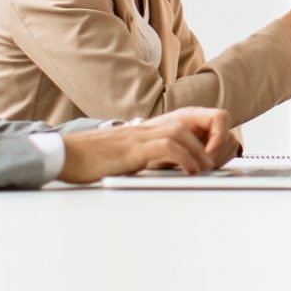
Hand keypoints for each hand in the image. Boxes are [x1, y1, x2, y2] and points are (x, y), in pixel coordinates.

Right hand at [57, 107, 232, 182]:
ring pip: (186, 132)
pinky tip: (190, 171)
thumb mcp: (143, 155)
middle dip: (219, 141)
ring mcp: (144, 134)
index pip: (206, 118)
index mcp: (161, 125)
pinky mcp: (133, 148)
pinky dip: (184, 158)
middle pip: (204, 118)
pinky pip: (167, 146)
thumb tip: (198, 169)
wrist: (70, 155)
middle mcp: (156, 125)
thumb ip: (167, 156)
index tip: (220, 159)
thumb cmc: (103, 158)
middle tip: (219, 165)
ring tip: (207, 170)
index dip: (220, 136)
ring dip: (203, 153)